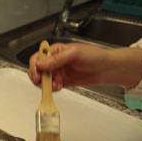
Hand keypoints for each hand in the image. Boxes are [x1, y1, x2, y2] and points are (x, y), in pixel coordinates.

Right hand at [27, 43, 141, 89]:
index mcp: (55, 51)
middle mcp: (54, 61)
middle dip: (39, 77)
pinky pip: (51, 86)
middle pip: (37, 70)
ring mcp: (58, 72)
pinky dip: (52, 89)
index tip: (38, 75)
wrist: (107, 68)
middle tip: (44, 83)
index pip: (38, 57)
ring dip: (46, 84)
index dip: (34, 66)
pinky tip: (59, 87)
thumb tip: (40, 64)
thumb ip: (56, 59)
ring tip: (57, 85)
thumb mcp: (74, 54)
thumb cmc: (94, 56)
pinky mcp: (62, 81)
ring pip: (43, 80)